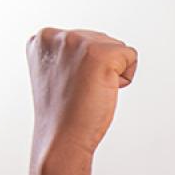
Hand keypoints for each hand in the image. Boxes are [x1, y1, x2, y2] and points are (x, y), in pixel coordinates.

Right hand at [26, 27, 137, 161]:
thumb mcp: (57, 71)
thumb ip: (70, 52)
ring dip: (112, 72)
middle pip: (103, 40)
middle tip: (81, 91)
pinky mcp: (101, 54)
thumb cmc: (64, 112)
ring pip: (118, 47)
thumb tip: (95, 46)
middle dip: (100, 67)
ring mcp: (79, 43)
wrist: (62, 139)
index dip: (85, 66)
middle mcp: (59, 35)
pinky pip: (132, 56)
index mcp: (43, 38)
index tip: (69, 85)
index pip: (85, 39)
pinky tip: (103, 91)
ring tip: (89, 91)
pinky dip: (125, 78)